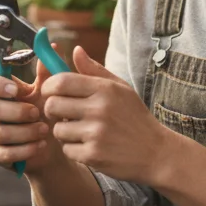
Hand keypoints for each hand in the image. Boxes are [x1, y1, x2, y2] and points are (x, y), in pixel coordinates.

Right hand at [0, 54, 66, 174]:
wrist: (52, 145)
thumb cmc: (46, 111)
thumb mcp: (49, 90)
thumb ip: (49, 69)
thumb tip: (52, 45)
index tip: (16, 89)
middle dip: (17, 112)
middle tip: (38, 113)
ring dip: (25, 132)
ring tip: (45, 131)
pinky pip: (2, 153)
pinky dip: (24, 150)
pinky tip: (40, 145)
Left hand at [40, 46, 175, 184]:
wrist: (156, 153)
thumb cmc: (135, 117)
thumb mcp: (121, 88)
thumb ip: (95, 70)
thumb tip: (76, 50)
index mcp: (105, 89)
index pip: (61, 81)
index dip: (49, 86)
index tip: (51, 92)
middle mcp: (99, 109)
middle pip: (52, 105)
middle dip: (53, 110)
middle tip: (63, 114)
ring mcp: (96, 133)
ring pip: (57, 129)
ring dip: (64, 132)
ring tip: (82, 132)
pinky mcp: (93, 155)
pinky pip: (66, 149)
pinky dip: (74, 149)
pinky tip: (89, 147)